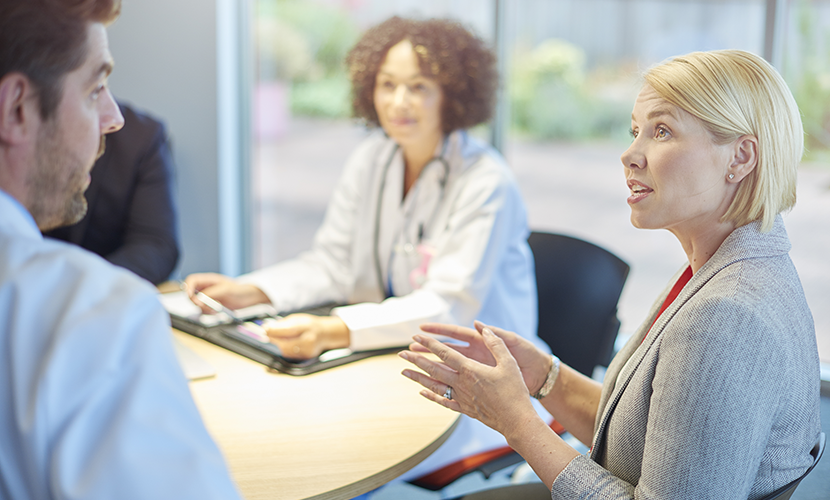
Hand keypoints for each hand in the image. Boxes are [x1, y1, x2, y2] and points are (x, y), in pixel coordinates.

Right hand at [183, 272, 269, 312]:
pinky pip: (203, 310)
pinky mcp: (210, 305)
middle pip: (191, 293)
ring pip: (196, 303)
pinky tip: (217, 311)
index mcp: (208, 280)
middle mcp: (205, 288)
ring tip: (215, 308)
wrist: (247, 299)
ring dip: (203, 308)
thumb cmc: (238, 290)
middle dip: (195, 301)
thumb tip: (199, 297)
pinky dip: (208, 312)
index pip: (191, 280)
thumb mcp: (226, 289)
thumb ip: (212, 292)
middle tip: (203, 306)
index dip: (187, 287)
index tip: (189, 296)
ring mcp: (207, 297)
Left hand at [264, 314, 349, 358]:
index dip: (274, 330)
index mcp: (307, 327)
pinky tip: (286, 343)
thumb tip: (267, 328)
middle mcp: (309, 340)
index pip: (287, 330)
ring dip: (278, 344)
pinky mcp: (307, 357)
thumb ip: (283, 324)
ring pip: (286, 350)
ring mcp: (309, 350)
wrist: (325, 334)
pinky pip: (290, 354)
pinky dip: (285, 349)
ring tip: (277, 337)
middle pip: (286, 343)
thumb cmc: (309, 324)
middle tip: (265, 335)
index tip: (264, 329)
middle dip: (274, 339)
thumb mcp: (297, 319)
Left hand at [400, 328, 542, 437]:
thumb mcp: (508, 363)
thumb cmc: (515, 391)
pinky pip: (444, 401)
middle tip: (402, 353)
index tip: (416, 337)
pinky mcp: (465, 409)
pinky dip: (431, 396)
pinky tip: (422, 392)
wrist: (516, 420)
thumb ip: (496, 344)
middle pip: (434, 369)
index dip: (430, 344)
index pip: (445, 353)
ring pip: (434, 386)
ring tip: (403, 372)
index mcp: (470, 370)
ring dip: (417, 378)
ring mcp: (461, 397)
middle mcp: (461, 384)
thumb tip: (484, 328)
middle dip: (416, 360)